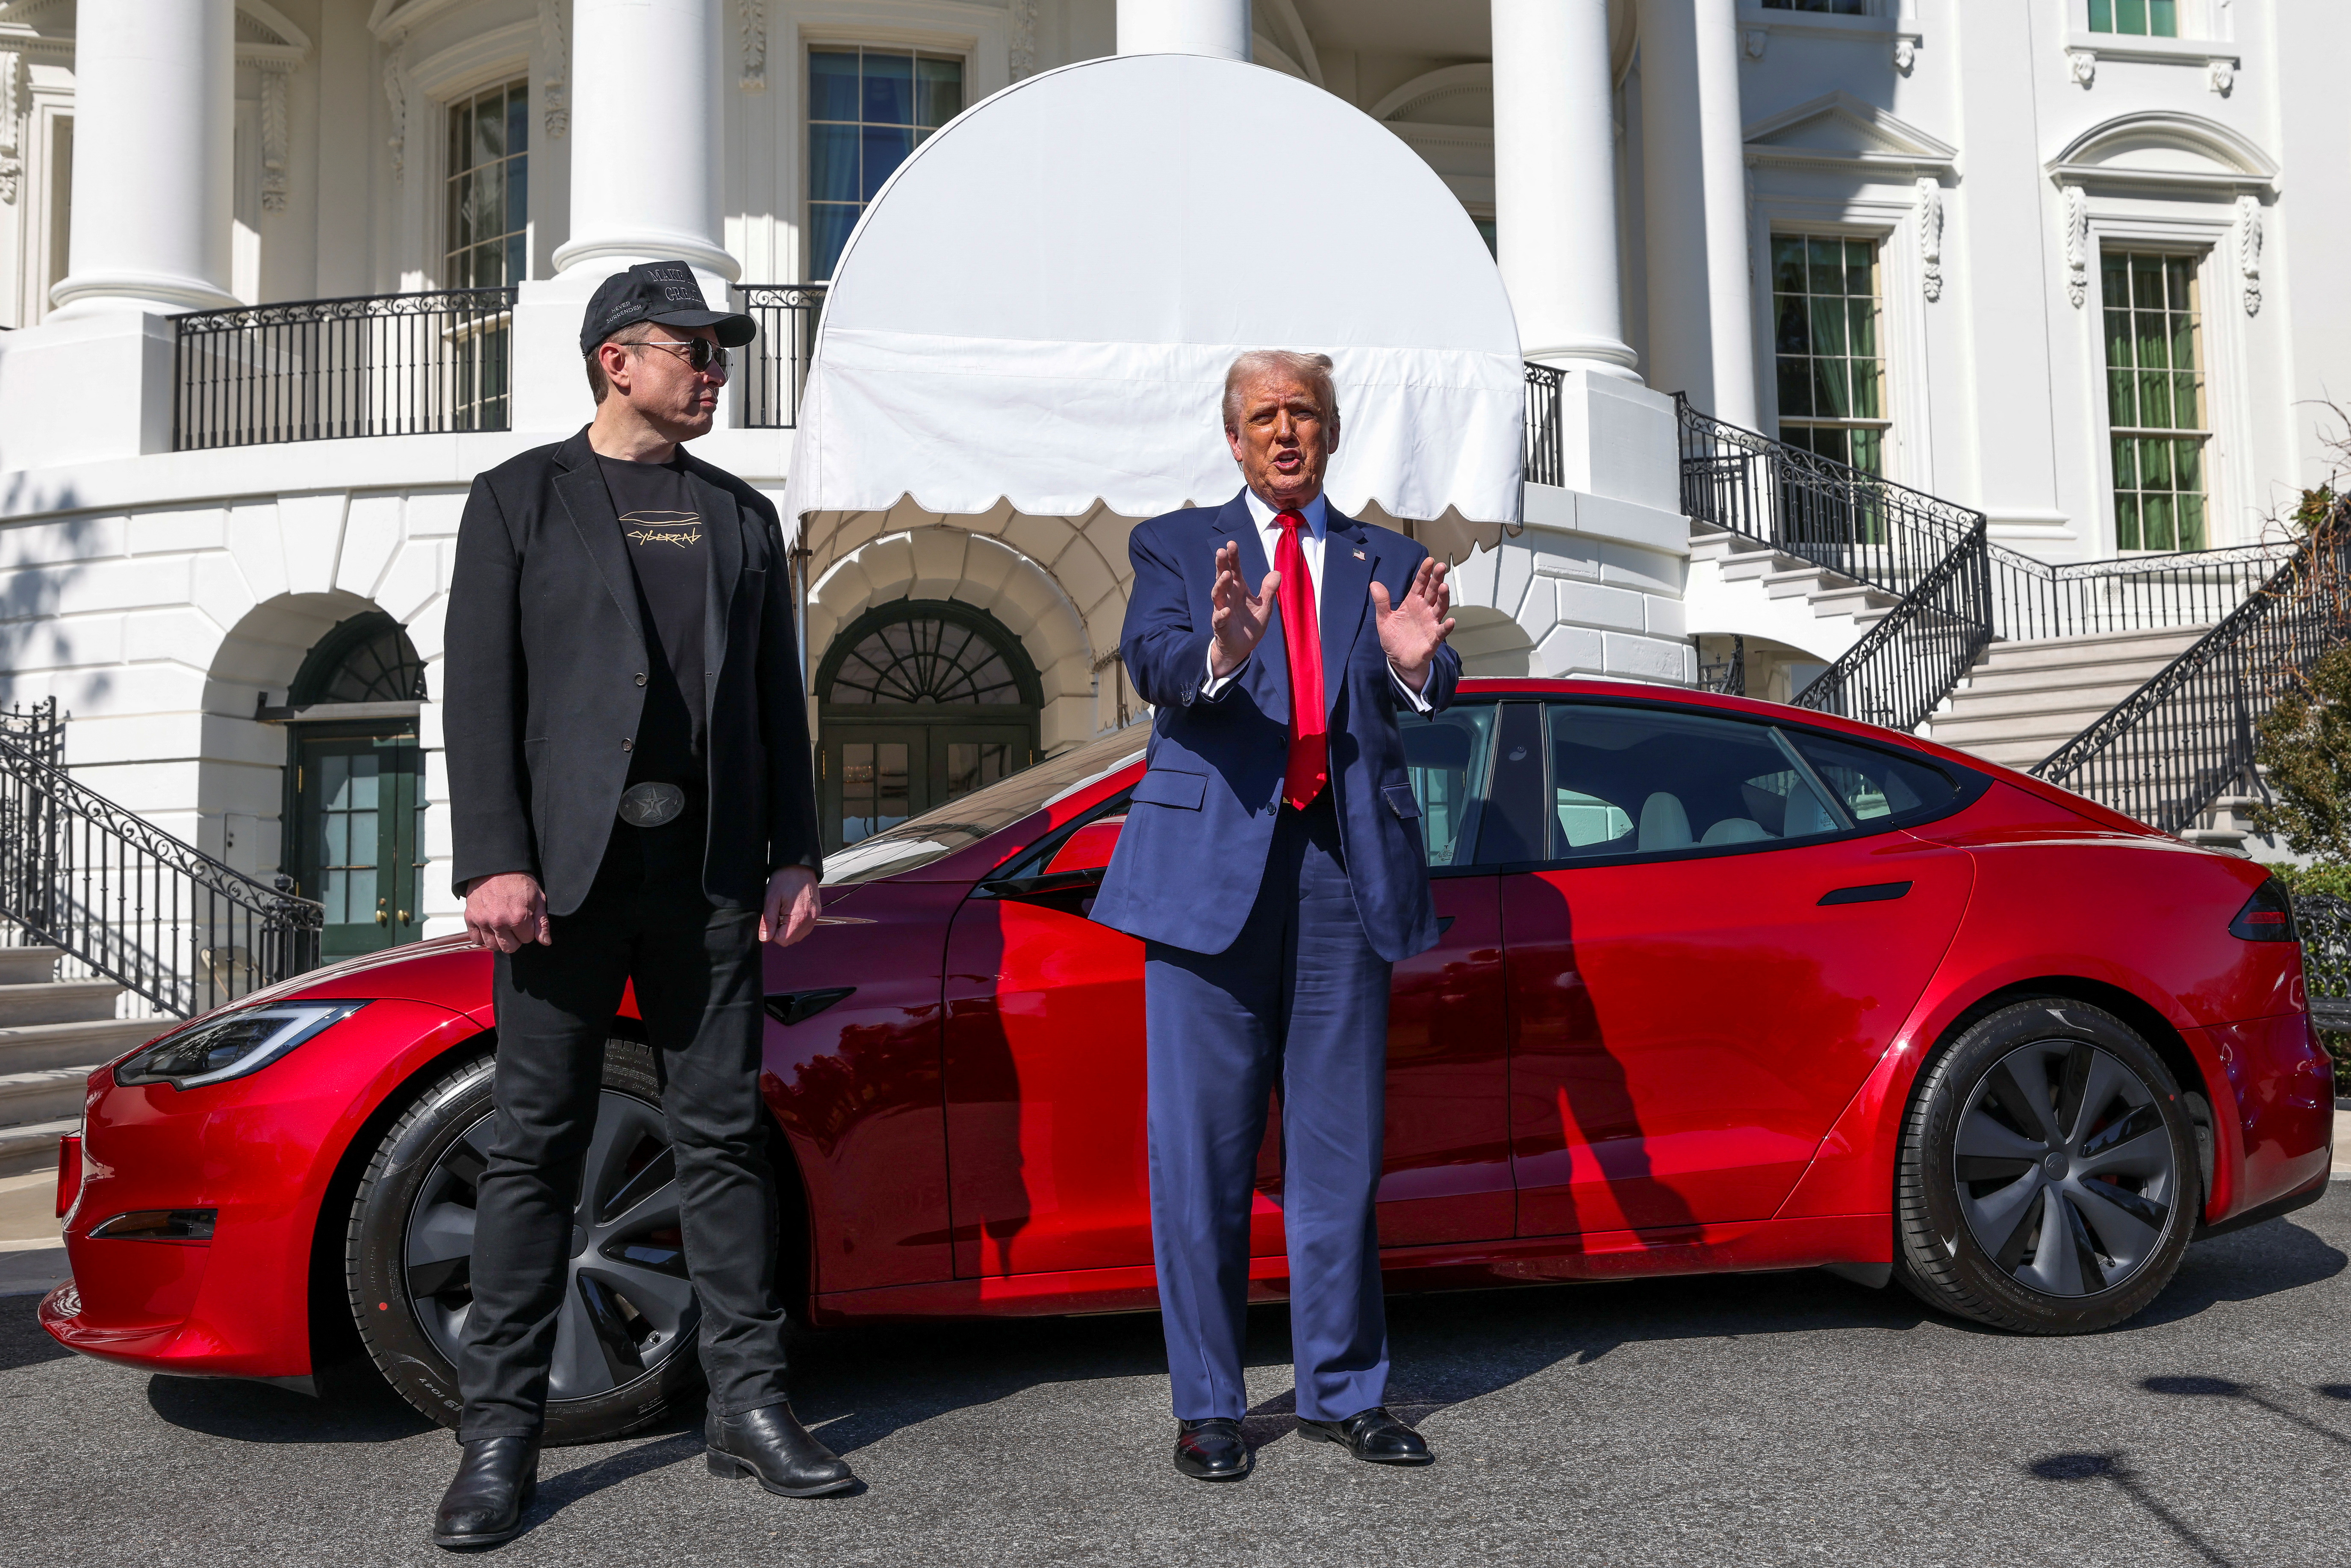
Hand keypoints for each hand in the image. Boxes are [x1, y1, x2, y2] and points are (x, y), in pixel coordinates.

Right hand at [465, 872, 548, 952]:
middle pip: (509, 947)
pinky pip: (476, 939)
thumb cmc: (518, 880)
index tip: (525, 919)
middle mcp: (499, 922)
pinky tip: (489, 928)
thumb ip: (542, 922)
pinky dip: (482, 937)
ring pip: (492, 946)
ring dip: (499, 939)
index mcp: (518, 918)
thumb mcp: (537, 898)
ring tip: (502, 927)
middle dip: (515, 939)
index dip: (528, 930)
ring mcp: (483, 921)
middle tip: (514, 925)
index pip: (527, 940)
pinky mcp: (470, 917)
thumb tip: (545, 942)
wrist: (496, 866)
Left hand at [761, 866, 821, 946]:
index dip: (772, 934)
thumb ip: (767, 921)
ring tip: (783, 913)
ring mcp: (815, 916)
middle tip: (776, 915)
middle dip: (780, 932)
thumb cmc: (785, 878)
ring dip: (788, 929)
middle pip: (792, 939)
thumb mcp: (771, 899)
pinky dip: (796, 924)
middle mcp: (810, 919)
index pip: (784, 940)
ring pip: (799, 935)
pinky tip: (790, 912)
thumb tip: (764, 938)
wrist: (799, 865)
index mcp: (799, 917)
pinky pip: (805, 927)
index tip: (770, 920)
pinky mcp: (816, 912)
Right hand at [1209, 540, 1280, 678]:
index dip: (1233, 558)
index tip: (1231, 544)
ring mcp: (1222, 610)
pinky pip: (1219, 619)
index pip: (1235, 570)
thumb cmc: (1250, 625)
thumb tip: (1277, 572)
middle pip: (1222, 578)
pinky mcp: (1220, 626)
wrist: (1241, 648)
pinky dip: (1221, 614)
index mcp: (1239, 589)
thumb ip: (1269, 591)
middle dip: (1221, 565)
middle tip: (1221, 551)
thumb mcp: (1264, 607)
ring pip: (1218, 595)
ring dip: (1220, 585)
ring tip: (1225, 575)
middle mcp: (1228, 597)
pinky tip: (1225, 610)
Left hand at [1371, 557, 1454, 692]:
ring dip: (1443, 597)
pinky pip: (1442, 631)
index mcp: (1412, 602)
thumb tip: (1374, 584)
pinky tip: (1451, 621)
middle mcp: (1424, 610)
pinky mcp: (1434, 638)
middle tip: (1441, 566)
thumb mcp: (1384, 620)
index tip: (1429, 560)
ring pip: (1440, 607)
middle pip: (1432, 591)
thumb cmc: (1394, 638)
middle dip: (1437, 578)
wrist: (1400, 660)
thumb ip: (1382, 602)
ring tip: (1444, 586)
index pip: (1420, 584)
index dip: (1424, 572)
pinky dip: (1447, 626)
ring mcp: (1431, 622)